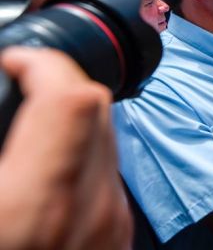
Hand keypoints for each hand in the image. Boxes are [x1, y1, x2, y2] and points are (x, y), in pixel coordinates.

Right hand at [0, 48, 131, 249]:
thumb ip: (1, 139)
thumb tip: (4, 101)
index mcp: (38, 205)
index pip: (73, 99)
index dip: (41, 65)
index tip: (15, 62)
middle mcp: (91, 211)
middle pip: (98, 107)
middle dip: (57, 81)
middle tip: (20, 85)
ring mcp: (113, 224)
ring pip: (108, 134)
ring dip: (71, 116)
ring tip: (30, 124)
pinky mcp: (120, 234)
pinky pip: (109, 170)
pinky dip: (81, 152)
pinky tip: (48, 165)